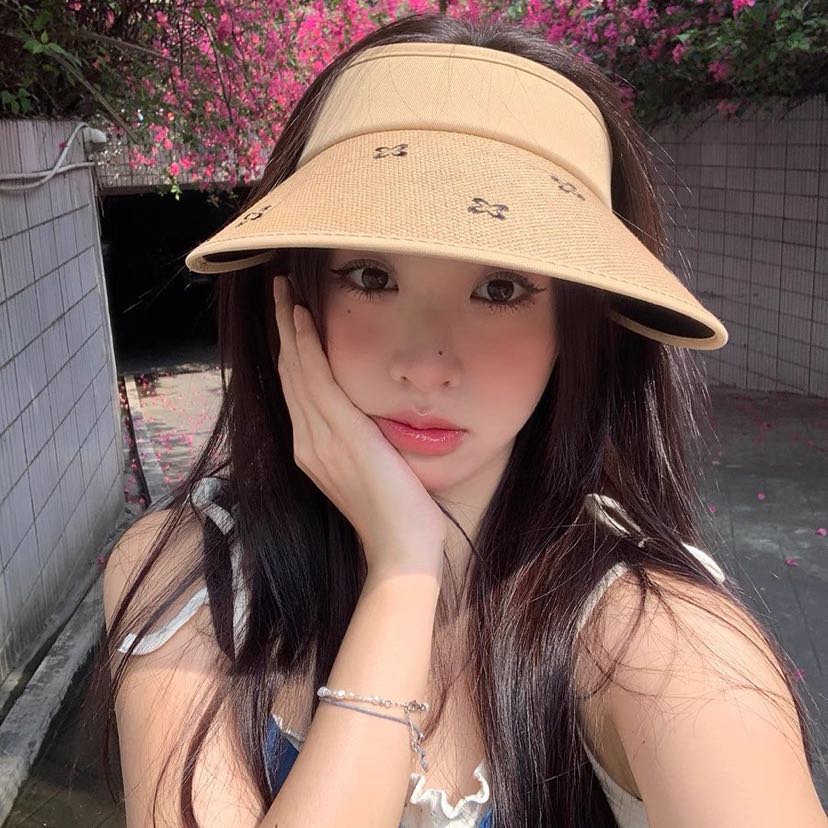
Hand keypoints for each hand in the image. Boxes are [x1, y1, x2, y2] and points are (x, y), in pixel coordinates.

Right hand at [272, 276, 446, 577]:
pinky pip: (316, 379)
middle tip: (279, 290)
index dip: (290, 351)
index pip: (297, 390)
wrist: (400, 549)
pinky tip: (302, 317)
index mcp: (313, 450)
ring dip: (289, 326)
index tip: (290, 318)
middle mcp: (306, 441)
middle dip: (283, 329)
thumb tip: (368, 419)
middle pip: (288, 374)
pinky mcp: (340, 434)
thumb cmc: (395, 514)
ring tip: (284, 291)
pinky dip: (306, 346)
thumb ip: (360, 443)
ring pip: (296, 370)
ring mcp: (318, 438)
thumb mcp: (371, 471)